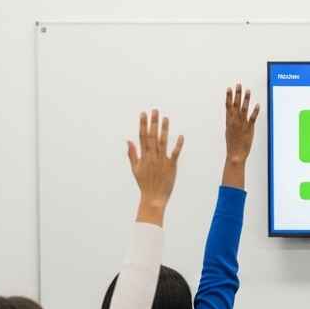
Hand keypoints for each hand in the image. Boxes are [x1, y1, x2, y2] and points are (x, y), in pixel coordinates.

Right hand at [129, 109, 183, 223]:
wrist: (153, 197)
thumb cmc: (144, 183)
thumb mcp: (135, 169)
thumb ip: (132, 154)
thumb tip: (128, 140)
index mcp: (143, 156)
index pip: (142, 137)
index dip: (142, 124)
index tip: (143, 114)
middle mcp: (152, 156)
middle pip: (152, 136)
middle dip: (153, 123)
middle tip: (155, 110)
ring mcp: (162, 161)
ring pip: (162, 142)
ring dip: (164, 130)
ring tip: (165, 118)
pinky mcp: (171, 166)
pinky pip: (175, 154)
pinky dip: (177, 145)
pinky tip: (180, 136)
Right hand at [224, 82, 259, 163]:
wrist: (235, 154)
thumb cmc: (233, 144)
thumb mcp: (229, 131)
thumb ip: (231, 122)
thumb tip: (231, 116)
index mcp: (229, 121)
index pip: (228, 106)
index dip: (228, 97)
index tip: (229, 88)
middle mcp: (235, 121)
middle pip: (235, 105)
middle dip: (237, 94)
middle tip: (238, 85)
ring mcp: (242, 124)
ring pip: (244, 109)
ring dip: (246, 99)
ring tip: (248, 91)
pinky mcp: (249, 129)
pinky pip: (252, 118)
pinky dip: (255, 112)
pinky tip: (257, 105)